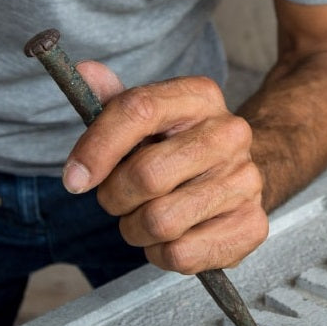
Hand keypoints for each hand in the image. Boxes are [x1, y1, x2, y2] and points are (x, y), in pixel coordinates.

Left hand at [63, 62, 268, 274]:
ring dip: (134, 229)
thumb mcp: (147, 117)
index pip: (139, 110)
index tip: (73, 178)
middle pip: (147, 174)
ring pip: (160, 221)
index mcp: (199, 96)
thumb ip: (113, 99)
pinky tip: (169, 237)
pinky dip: (160, 253)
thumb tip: (86, 71)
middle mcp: (230, 133)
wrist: (236, 175)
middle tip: (115, 199)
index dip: (97, 147)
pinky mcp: (252, 225)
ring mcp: (246, 179)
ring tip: (142, 218)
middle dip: (114, 197)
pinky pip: (182, 254)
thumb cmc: (177, 145)